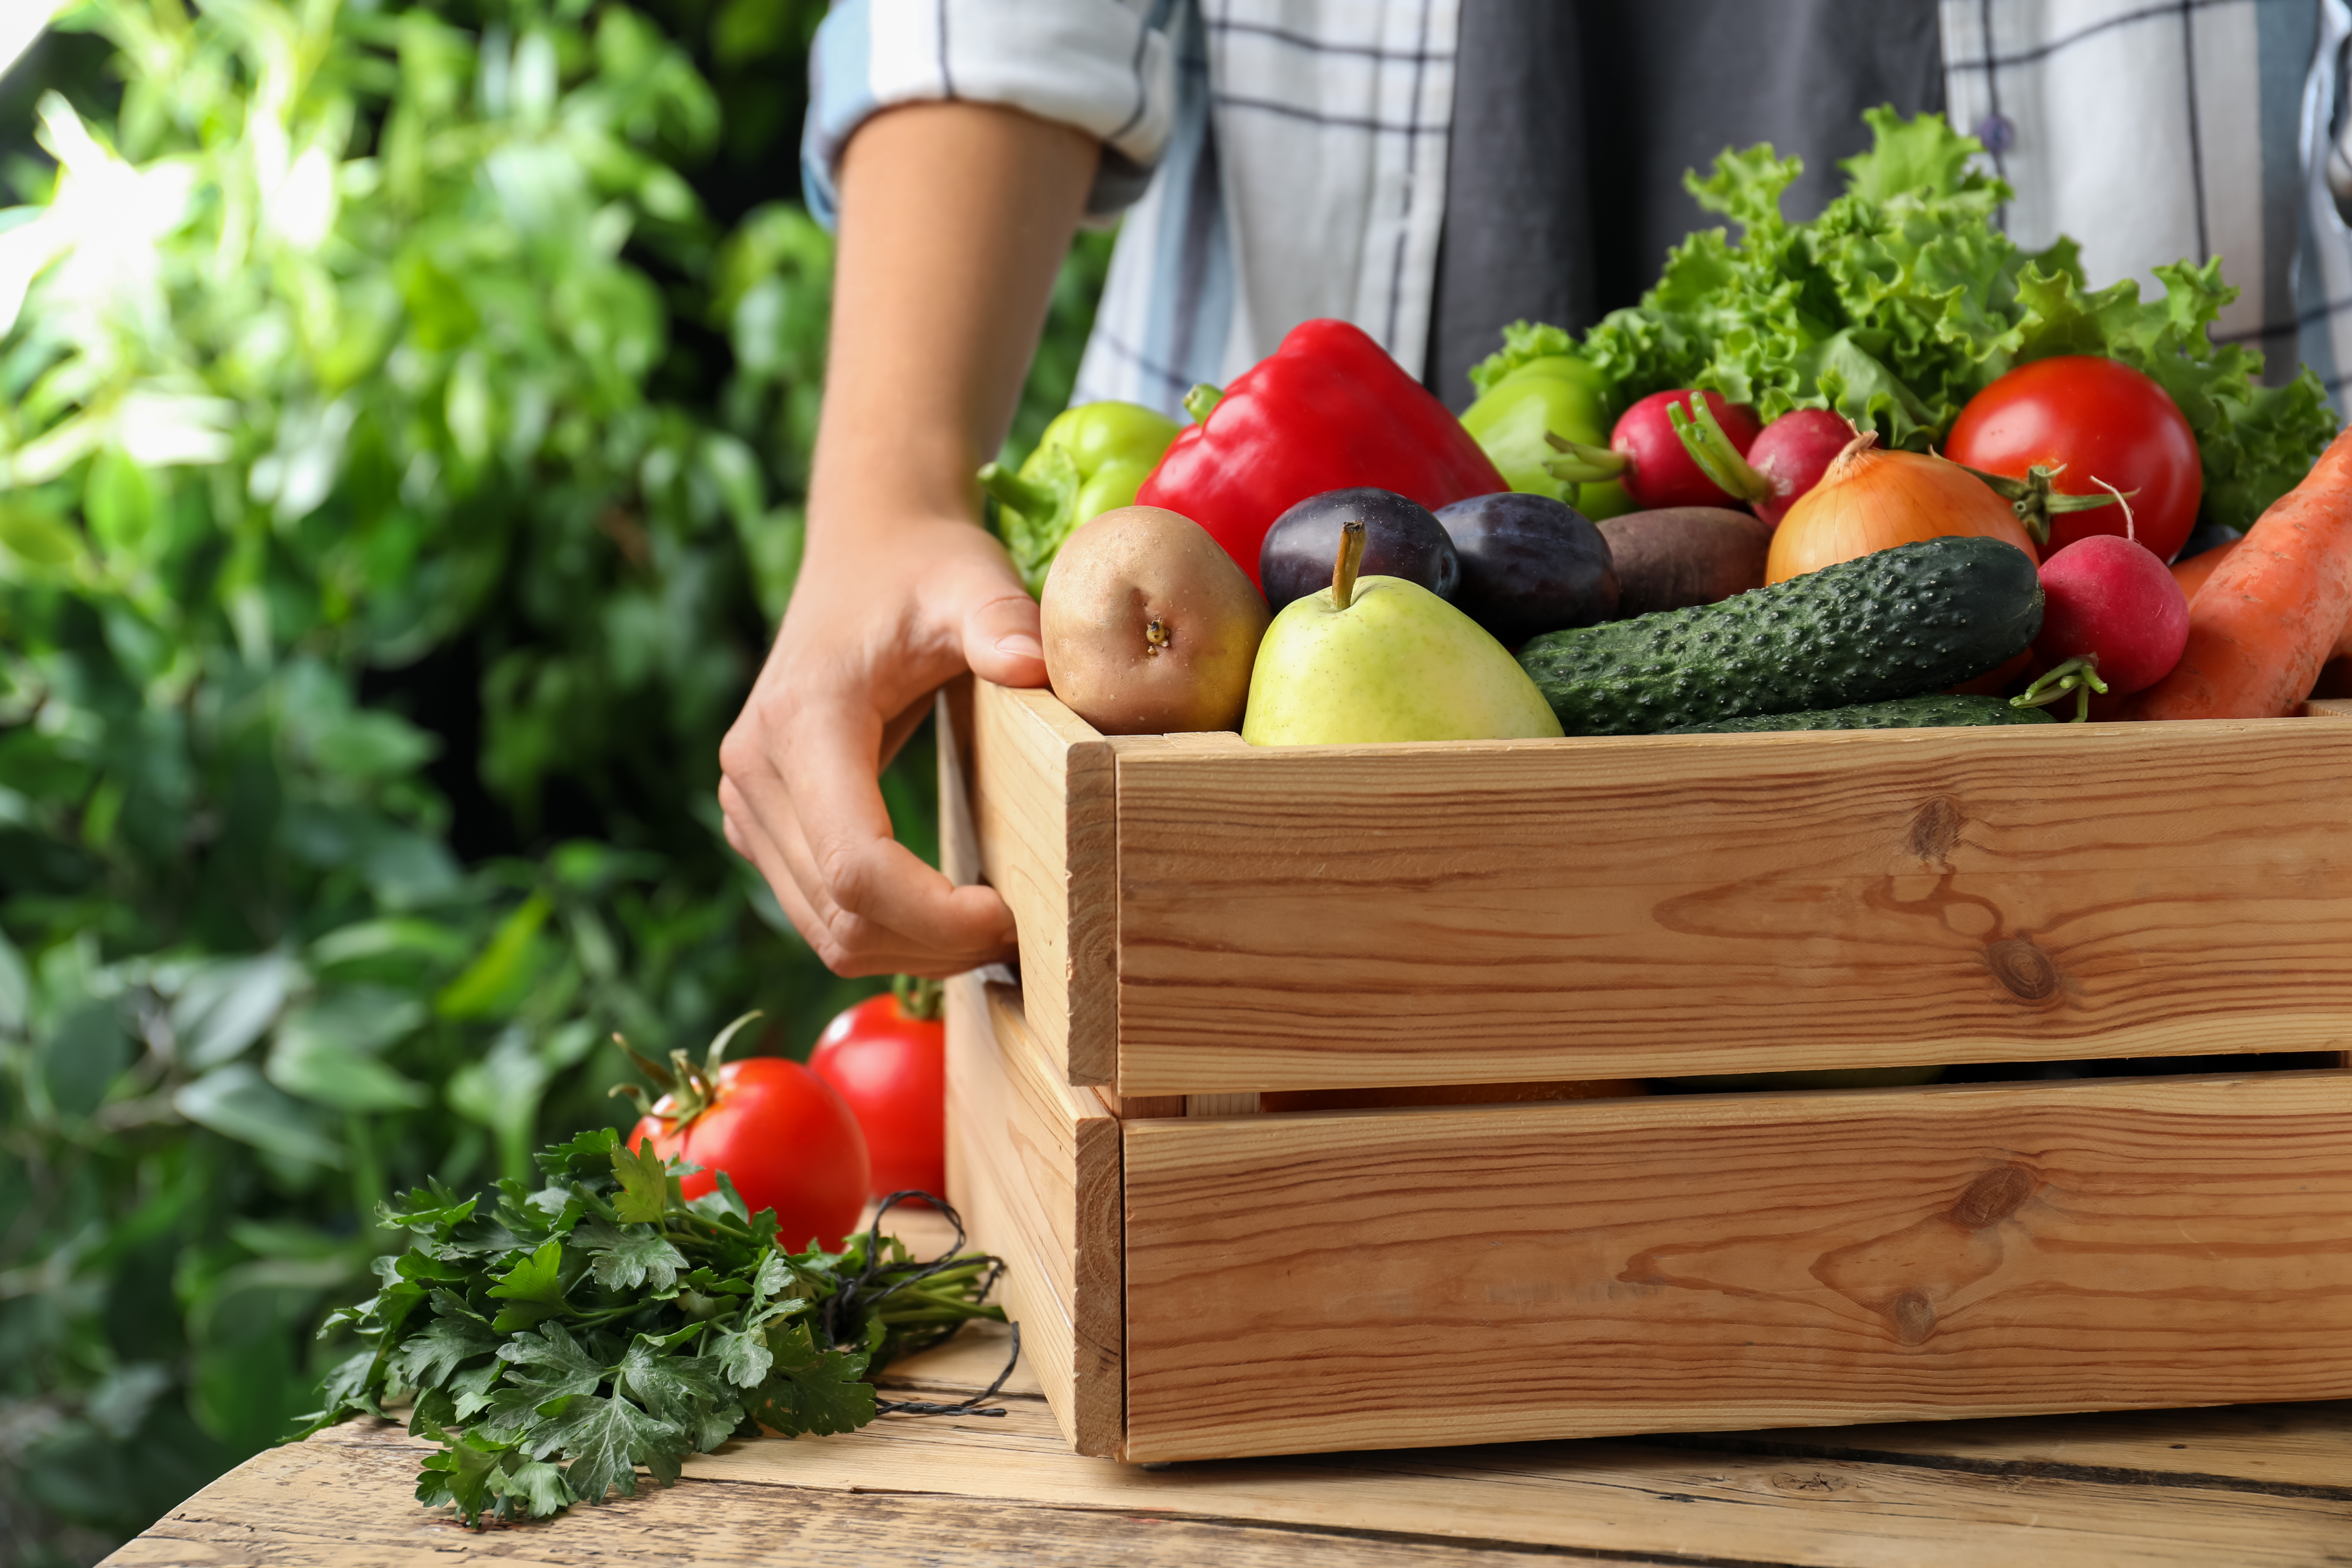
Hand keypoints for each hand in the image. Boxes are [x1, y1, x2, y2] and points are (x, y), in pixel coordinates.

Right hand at [719, 514, 1043, 976]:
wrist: (868, 548)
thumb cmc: (924, 567)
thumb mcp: (971, 579)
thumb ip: (1001, 619)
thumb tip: (1032, 662)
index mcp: (802, 723)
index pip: (856, 866)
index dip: (934, 916)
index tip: (1009, 916)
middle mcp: (757, 771)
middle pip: (841, 914)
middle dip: (934, 944)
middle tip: (1019, 931)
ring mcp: (749, 803)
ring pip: (825, 930)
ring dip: (911, 950)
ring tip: (990, 927)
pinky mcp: (762, 823)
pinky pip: (817, 911)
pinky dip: (883, 931)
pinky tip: (945, 910)